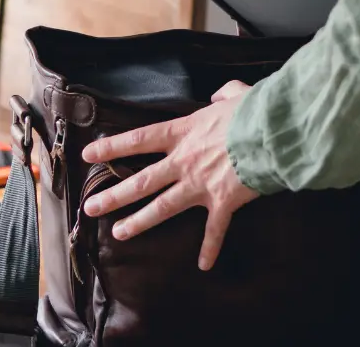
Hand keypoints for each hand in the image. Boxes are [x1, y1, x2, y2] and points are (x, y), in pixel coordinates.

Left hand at [81, 81, 258, 270]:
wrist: (270, 133)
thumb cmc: (251, 110)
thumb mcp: (234, 94)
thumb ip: (222, 94)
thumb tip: (218, 96)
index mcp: (184, 132)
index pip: (139, 139)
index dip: (113, 147)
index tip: (89, 155)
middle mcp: (184, 161)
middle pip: (142, 181)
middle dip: (114, 195)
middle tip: (91, 206)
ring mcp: (200, 184)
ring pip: (162, 207)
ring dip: (139, 221)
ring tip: (118, 233)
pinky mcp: (221, 203)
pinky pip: (214, 231)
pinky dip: (210, 248)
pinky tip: (204, 265)